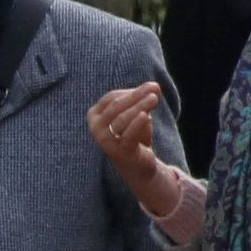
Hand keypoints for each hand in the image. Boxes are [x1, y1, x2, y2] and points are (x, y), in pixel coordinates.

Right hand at [87, 83, 183, 218]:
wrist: (138, 164)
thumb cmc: (135, 135)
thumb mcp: (138, 115)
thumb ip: (144, 100)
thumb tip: (155, 86)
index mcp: (95, 115)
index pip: (112, 98)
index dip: (131, 91)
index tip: (151, 87)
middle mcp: (95, 127)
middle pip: (116, 106)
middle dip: (136, 96)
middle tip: (154, 88)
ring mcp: (105, 140)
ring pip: (122, 119)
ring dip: (140, 106)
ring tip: (154, 98)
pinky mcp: (118, 152)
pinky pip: (128, 135)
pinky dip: (137, 124)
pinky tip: (146, 116)